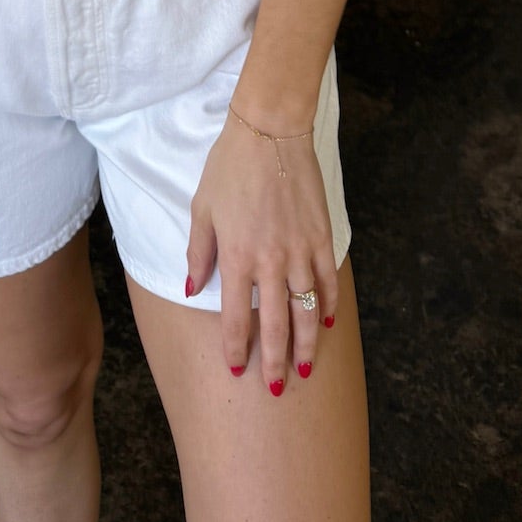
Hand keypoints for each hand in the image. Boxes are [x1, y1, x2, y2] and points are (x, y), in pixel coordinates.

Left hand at [186, 105, 338, 392]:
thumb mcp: (202, 208)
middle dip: (275, 362)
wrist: (270, 132)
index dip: (236, 349)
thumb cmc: (229, 167)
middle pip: (275, 325)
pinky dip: (329, 305)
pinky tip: (327, 323)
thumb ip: (199, 253)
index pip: (235, 319)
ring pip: (307, 311)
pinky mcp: (322, 237)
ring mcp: (300, 251)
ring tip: (306, 369)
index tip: (237, 369)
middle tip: (277, 389)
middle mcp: (270, 261)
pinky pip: (327, 281)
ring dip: (306, 344)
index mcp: (236, 256)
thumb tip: (192, 289)